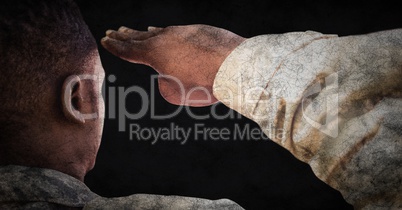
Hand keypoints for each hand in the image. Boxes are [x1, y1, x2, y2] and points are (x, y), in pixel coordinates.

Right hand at [101, 24, 244, 105]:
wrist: (234, 64)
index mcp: (154, 54)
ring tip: (135, 31)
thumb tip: (168, 75)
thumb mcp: (175, 93)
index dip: (115, 46)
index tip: (105, 40)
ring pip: (159, 32)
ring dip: (145, 33)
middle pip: (139, 37)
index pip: (128, 50)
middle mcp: (166, 38)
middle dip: (124, 36)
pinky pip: (177, 31)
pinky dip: (166, 33)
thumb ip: (164, 85)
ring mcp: (183, 31)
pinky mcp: (200, 30)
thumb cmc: (203, 83)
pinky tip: (166, 32)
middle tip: (113, 32)